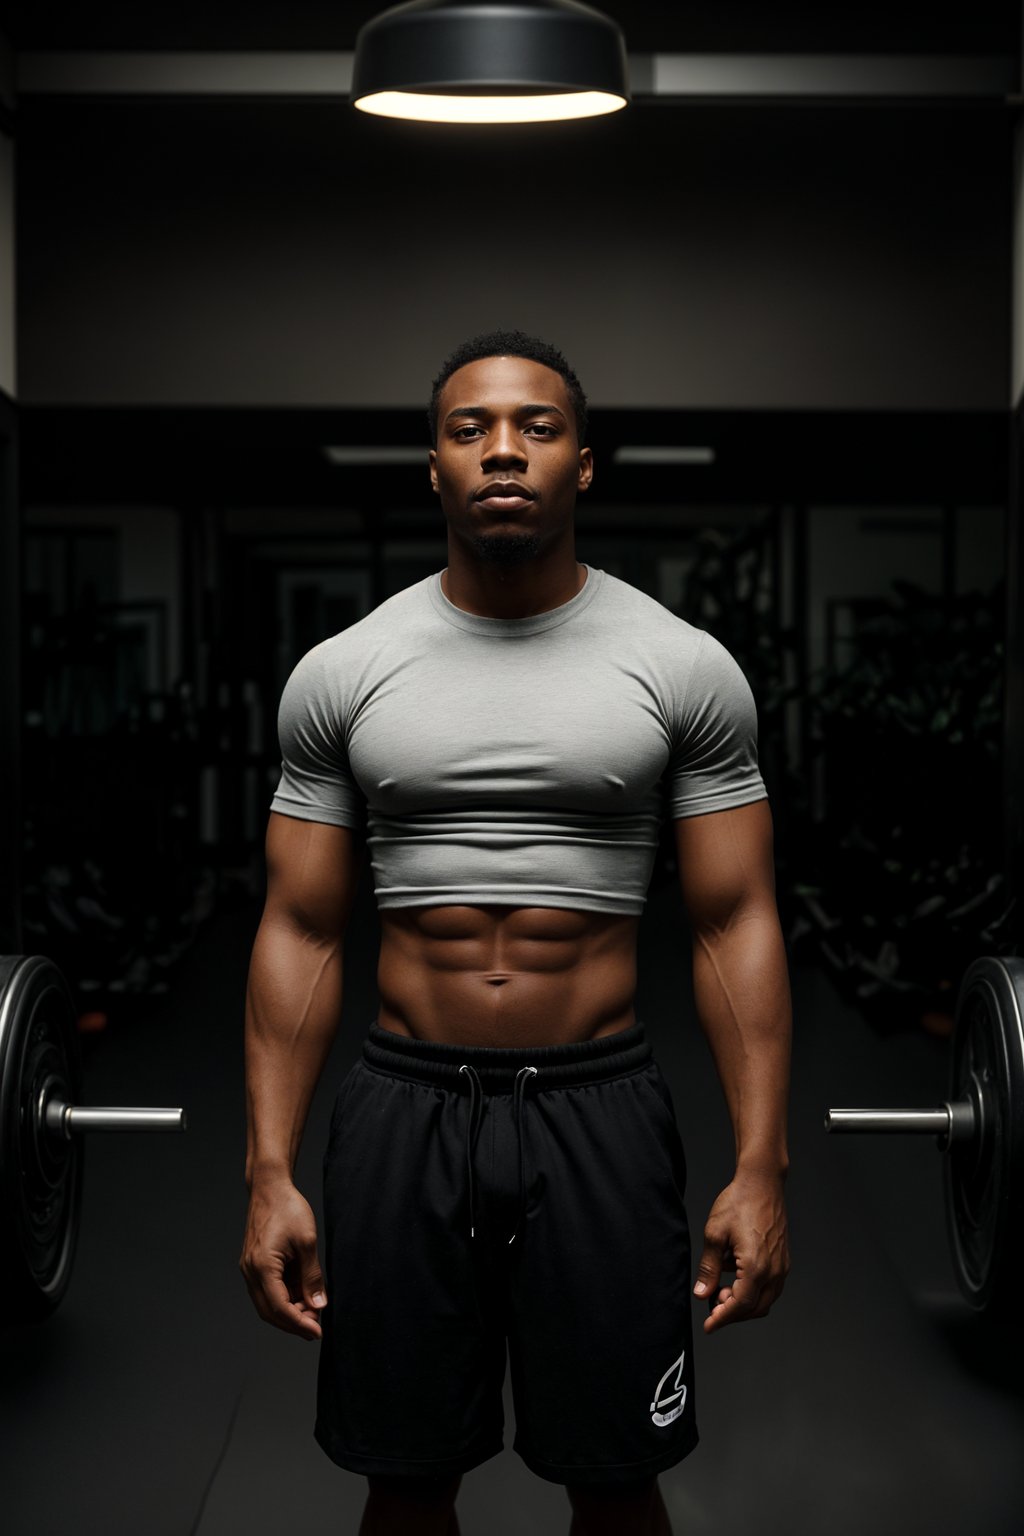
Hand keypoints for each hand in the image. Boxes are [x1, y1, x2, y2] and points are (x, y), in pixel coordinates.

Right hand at [239, 1177, 328, 1341]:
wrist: (269, 1187)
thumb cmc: (288, 1209)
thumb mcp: (307, 1242)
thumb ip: (312, 1277)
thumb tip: (318, 1305)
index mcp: (262, 1267)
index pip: (280, 1308)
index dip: (299, 1324)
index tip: (318, 1332)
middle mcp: (251, 1271)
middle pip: (270, 1312)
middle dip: (294, 1323)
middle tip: (317, 1326)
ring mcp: (250, 1268)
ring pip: (267, 1303)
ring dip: (289, 1311)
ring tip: (313, 1310)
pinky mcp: (254, 1264)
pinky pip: (267, 1290)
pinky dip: (284, 1297)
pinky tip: (302, 1296)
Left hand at [694, 1169, 789, 1334]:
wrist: (762, 1182)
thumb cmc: (738, 1202)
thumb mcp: (715, 1234)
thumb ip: (708, 1268)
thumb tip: (702, 1294)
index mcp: (756, 1267)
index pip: (739, 1306)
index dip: (722, 1319)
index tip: (708, 1326)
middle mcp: (774, 1271)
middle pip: (754, 1309)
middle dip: (732, 1313)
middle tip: (711, 1306)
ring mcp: (782, 1266)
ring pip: (765, 1300)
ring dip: (743, 1303)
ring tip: (720, 1288)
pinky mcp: (783, 1259)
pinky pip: (770, 1286)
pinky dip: (752, 1290)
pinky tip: (734, 1274)